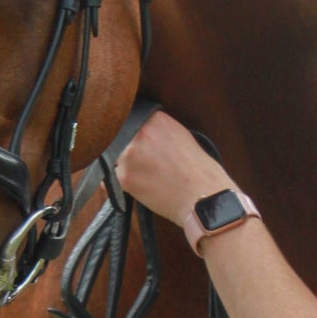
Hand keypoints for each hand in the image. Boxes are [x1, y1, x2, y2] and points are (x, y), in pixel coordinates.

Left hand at [115, 112, 232, 226]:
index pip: (128, 121)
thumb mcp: (182, 137)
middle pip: (118, 139)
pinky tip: (140, 187)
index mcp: (155, 119)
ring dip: (124, 166)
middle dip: (126, 151)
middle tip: (143, 164)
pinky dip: (121, 184)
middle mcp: (141, 132)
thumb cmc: (200, 172)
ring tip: (146, 177)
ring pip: (113, 158)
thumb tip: (140, 132)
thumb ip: (158, 130)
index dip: (129, 134)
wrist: (204, 198)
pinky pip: (111, 179)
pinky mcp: (125, 177)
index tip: (135, 144)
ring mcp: (130, 154)